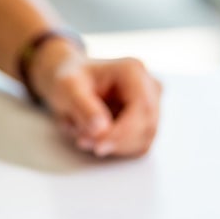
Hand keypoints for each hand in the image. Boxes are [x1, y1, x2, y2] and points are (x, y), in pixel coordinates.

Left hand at [28, 42, 161, 158]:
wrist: (73, 82)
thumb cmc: (71, 80)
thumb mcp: (67, 88)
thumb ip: (84, 107)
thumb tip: (102, 130)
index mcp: (133, 71)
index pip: (142, 107)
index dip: (123, 132)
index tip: (98, 146)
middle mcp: (149, 85)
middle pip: (147, 125)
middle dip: (115, 141)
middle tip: (83, 141)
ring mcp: (152, 104)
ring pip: (144, 139)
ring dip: (115, 146)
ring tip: (85, 137)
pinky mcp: (147, 121)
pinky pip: (139, 144)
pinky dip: (118, 147)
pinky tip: (98, 138)